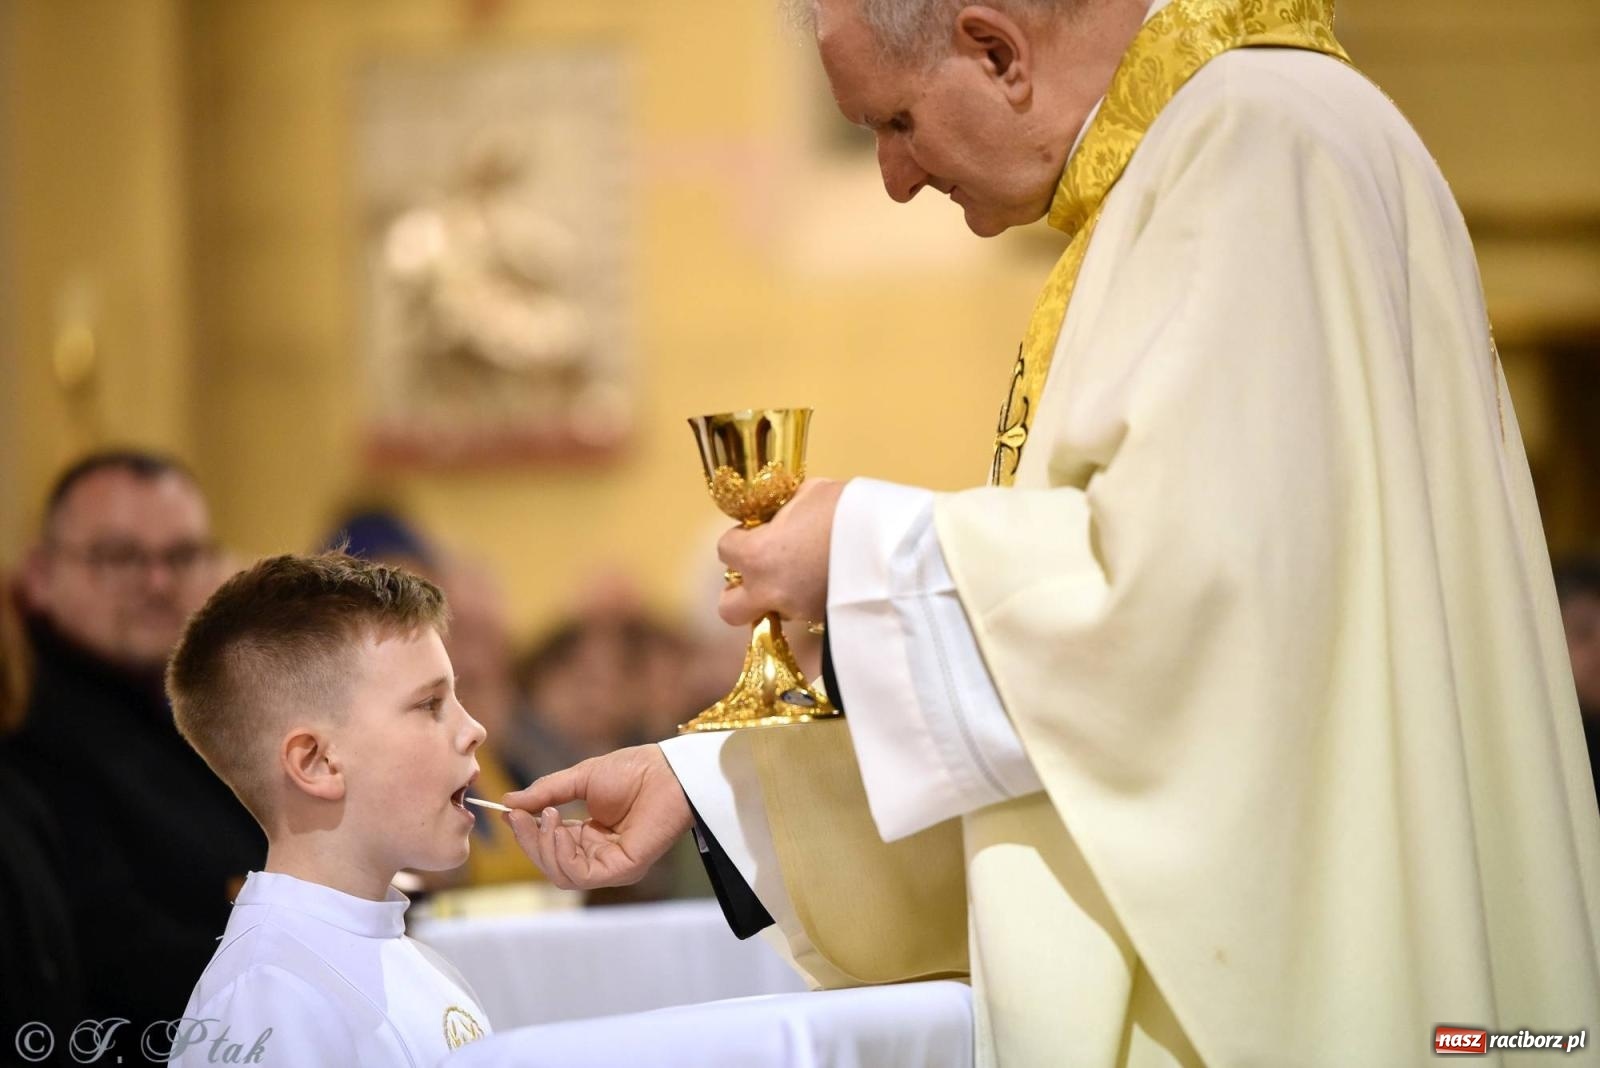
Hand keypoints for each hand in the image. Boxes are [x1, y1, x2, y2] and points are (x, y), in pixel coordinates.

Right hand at [502, 745, 691, 889]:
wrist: (668, 770)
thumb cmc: (634, 770)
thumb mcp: (580, 779)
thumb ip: (546, 793)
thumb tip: (508, 803)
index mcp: (590, 836)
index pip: (551, 846)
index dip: (528, 833)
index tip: (508, 812)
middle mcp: (600, 855)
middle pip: (552, 865)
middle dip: (530, 841)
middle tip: (519, 816)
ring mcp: (611, 865)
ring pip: (561, 874)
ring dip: (543, 847)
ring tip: (544, 816)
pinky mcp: (622, 870)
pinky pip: (580, 875)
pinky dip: (561, 855)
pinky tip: (557, 829)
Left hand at [718, 477, 844, 625]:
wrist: (894, 543)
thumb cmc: (848, 511)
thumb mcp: (810, 494)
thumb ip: (785, 508)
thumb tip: (783, 512)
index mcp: (758, 556)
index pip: (725, 550)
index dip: (739, 538)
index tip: (757, 529)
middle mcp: (770, 590)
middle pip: (729, 608)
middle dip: (738, 592)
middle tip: (758, 571)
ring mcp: (797, 610)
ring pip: (769, 612)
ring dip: (775, 595)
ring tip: (802, 570)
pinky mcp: (823, 620)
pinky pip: (801, 613)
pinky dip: (805, 599)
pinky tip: (826, 577)